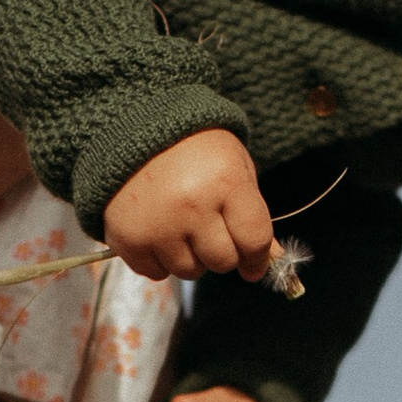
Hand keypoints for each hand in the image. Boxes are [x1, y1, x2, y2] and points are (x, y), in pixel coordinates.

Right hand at [103, 130, 273, 283]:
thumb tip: (272, 258)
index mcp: (225, 181)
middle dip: (222, 252)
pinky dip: (160, 259)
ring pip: (190, 271)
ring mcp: (159, 225)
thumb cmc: (193, 149)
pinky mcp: (130, 239)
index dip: (258, 257)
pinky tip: (158, 229)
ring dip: (190, 257)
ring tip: (180, 225)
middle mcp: (192, 206)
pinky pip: (157, 273)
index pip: (254, 239)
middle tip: (210, 230)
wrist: (131, 129)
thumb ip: (252, 212)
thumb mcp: (232, 166)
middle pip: (223, 262)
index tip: (254, 263)